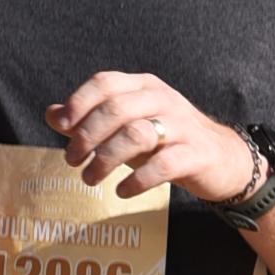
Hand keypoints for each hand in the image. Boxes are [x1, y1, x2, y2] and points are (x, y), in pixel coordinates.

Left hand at [43, 71, 255, 207]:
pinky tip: (122, 191)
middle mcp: (163, 99)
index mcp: (144, 86)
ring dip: (106, 159)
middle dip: (87, 137)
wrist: (222, 159)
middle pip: (116, 109)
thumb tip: (51, 114)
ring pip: (136, 135)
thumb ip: (90, 118)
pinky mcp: (195, 154)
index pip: (105, 82)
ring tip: (90, 179)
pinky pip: (162, 165)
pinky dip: (137, 180)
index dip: (79, 103)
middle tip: (73, 161)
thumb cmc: (166, 141)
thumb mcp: (128, 125)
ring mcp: (182, 125)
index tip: (61, 127)